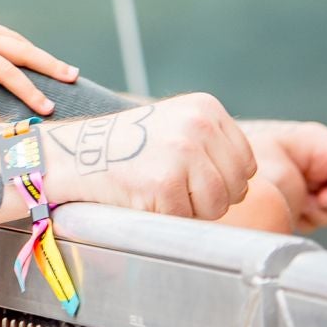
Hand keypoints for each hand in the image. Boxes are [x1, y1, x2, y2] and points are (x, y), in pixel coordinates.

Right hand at [49, 95, 257, 219]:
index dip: (222, 180)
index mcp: (206, 108)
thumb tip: (248, 178)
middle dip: (209, 197)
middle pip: (236, 187)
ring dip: (191, 210)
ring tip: (160, 190)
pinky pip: (187, 218)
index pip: (246, 163)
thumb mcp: (177, 124)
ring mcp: (182, 152)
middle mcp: (198, 126)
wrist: (78, 153)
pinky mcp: (165, 182)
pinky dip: (167, 216)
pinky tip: (145, 196)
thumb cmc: (130, 147)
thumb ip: (213, 142)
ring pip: (218, 206)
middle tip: (172, 185)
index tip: (191, 176)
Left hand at [240, 120, 326, 233]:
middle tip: (309, 205)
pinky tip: (288, 210)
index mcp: (318, 143)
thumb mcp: (270, 175)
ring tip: (291, 204)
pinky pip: (321, 217)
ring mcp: (315, 179)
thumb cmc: (236, 162)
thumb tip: (311, 210)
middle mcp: (322, 160)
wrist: (210, 166)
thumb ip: (296, 190)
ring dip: (319, 214)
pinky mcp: (306, 197)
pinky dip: (307, 220)